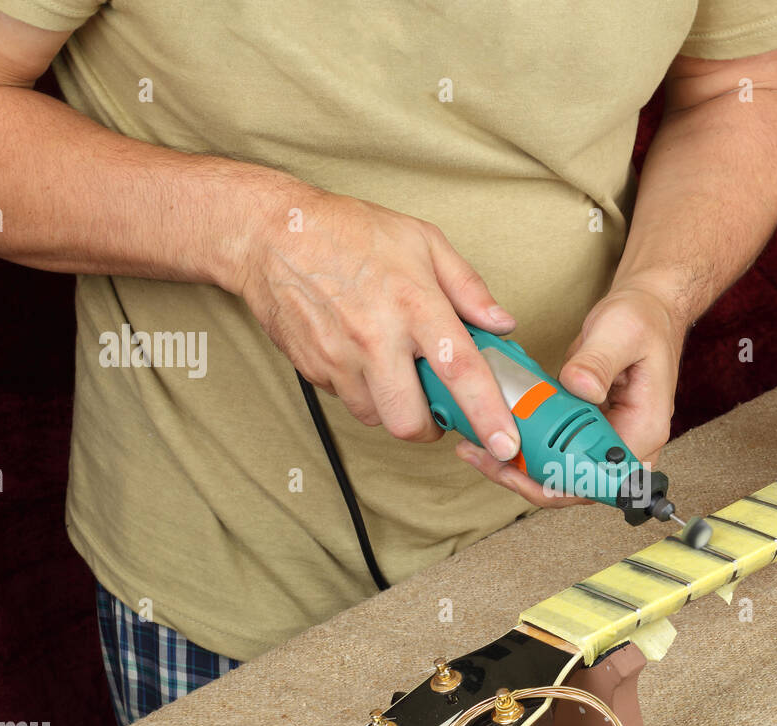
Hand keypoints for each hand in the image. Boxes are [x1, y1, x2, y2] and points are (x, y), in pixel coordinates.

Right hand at [238, 186, 521, 460]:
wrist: (272, 233)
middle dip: (430, 425)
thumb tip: (501, 323)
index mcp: (413, 304)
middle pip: (409, 421)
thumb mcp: (423, 241)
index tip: (504, 443)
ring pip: (377, 418)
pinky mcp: (313, 369)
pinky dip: (364, 391)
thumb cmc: (348, 232)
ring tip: (396, 370)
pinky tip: (365, 358)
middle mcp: (375, 337)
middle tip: (436, 405)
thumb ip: (468, 287)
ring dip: (394, 407)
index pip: (459, 370)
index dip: (486, 413)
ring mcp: (339, 358)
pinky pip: (348, 400)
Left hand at [456, 284, 683, 506]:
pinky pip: (558, 451)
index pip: (600, 480)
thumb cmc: (643, 322)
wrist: (648, 312)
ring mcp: (608, 439)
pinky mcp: (590, 429)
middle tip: (484, 458)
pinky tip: (496, 434)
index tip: (519, 470)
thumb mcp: (621, 333)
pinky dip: (527, 447)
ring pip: (563, 473)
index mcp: (644, 429)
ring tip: (479, 450)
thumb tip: (579, 388)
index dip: (557, 484)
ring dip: (520, 467)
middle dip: (526, 478)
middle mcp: (628, 442)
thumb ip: (598, 361)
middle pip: (575, 485)